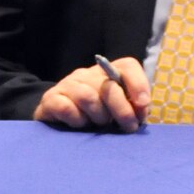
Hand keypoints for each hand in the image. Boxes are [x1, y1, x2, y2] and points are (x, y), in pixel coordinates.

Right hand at [33, 57, 149, 131]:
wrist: (57, 120)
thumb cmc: (95, 117)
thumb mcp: (117, 113)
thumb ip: (133, 109)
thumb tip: (140, 110)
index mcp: (107, 74)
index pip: (127, 66)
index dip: (138, 84)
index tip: (142, 104)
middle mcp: (87, 75)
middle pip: (109, 86)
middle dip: (122, 110)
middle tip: (127, 127)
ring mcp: (68, 85)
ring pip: (88, 97)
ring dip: (98, 116)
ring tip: (98, 125)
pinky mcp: (51, 99)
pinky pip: (66, 108)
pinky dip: (77, 120)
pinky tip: (79, 125)